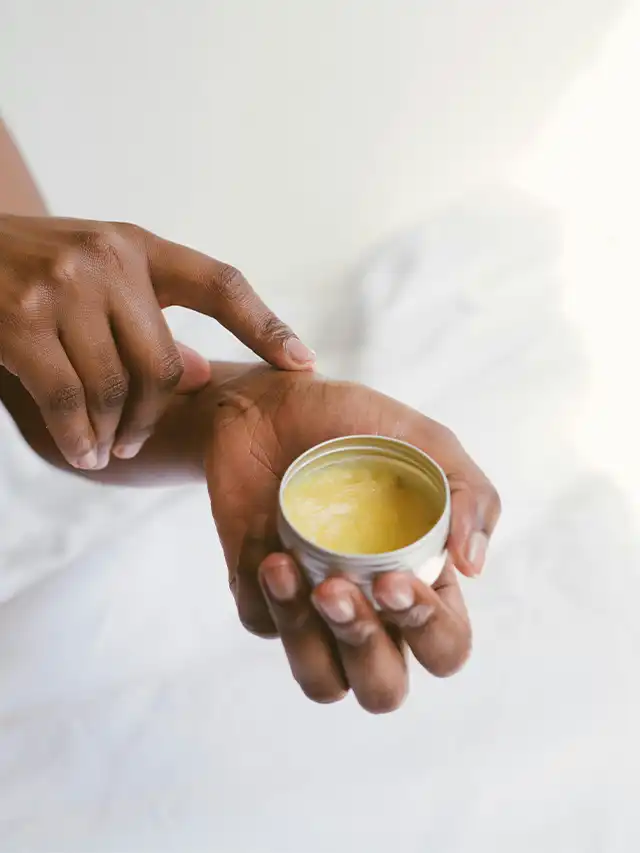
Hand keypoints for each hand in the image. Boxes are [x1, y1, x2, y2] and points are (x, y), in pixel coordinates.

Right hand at [0, 215, 313, 469]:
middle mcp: (108, 258)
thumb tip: (198, 373)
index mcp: (138, 245)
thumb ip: (149, 319)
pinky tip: (83, 451)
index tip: (303, 364)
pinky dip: (79, 437)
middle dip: (151, 415)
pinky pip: (70, 401)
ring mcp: (64, 287)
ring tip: (105, 450)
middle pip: (164, 364)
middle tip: (131, 442)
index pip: (221, 285)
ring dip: (113, 433)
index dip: (266, 326)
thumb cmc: (35, 269)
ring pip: (115, 389)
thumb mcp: (98, 276)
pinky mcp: (22, 321)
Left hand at [207, 366, 500, 713]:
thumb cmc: (356, 426)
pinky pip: (261, 628)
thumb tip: (474, 566)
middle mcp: (372, 610)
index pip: (445, 645)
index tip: (392, 581)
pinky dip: (262, 595)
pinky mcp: (264, 597)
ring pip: (321, 682)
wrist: (271, 406)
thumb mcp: (427, 443)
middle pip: (383, 688)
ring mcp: (315, 610)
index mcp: (423, 581)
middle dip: (363, 650)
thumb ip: (471, 495)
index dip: (428, 630)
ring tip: (285, 567)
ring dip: (303, 638)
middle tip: (336, 588)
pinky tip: (264, 546)